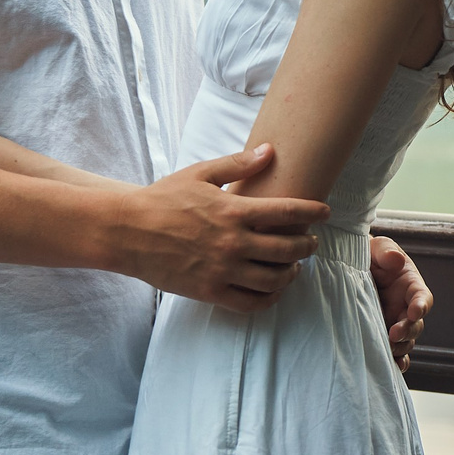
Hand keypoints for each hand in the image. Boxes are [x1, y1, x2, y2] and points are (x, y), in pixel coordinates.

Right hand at [107, 146, 329, 311]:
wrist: (128, 231)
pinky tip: (273, 291)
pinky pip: (251, 303)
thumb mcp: (200, 173)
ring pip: (274, 279)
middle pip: (288, 249)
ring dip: (292, 273)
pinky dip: (270, 299)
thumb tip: (270, 151)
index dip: (313, 212)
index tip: (325, 212)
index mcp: (233, 211)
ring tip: (294, 267)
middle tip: (311, 242)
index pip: (288, 212)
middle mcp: (233, 243)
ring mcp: (223, 271)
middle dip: (307, 246)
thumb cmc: (163, 198)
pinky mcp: (210, 292)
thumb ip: (237, 164)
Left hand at [370, 237, 432, 372]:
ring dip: (400, 347)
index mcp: (411, 285)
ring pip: (407, 341)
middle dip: (407, 331)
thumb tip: (396, 260)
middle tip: (393, 334)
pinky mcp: (384, 334)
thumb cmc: (370, 255)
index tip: (414, 311)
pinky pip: (397, 353)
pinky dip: (398, 361)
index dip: (421, 305)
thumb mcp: (378, 247)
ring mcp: (396, 322)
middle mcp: (407, 306)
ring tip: (387, 348)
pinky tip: (392, 366)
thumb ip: (387, 251)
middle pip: (416, 324)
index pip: (423, 298)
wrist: (351, 267)